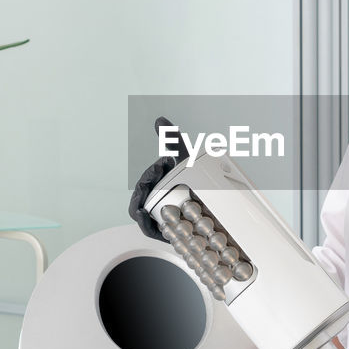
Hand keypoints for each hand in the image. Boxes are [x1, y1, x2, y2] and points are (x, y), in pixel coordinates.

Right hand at [127, 116, 188, 241]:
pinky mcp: (161, 229)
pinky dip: (146, 224)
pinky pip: (149, 228)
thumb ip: (172, 139)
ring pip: (140, 212)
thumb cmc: (194, 179)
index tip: (164, 163)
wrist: (209, 204)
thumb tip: (159, 119)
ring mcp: (156, 212)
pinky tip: (147, 219)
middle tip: (161, 179)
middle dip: (147, 188)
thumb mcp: (185, 159)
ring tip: (143, 207)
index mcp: (155, 182)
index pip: (147, 178)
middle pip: (142, 196)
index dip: (153, 172)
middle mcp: (152, 197)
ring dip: (139, 209)